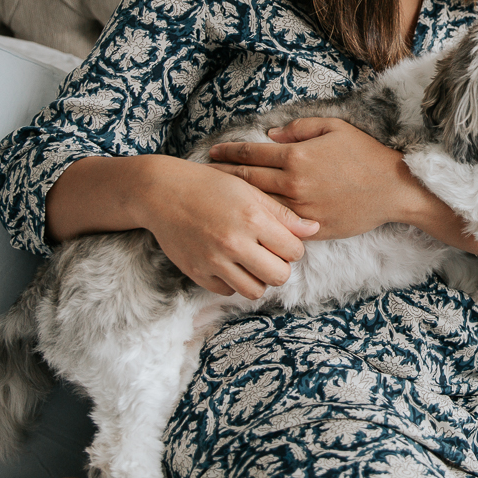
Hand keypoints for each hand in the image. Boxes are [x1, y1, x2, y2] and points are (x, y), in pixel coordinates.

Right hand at [138, 158, 318, 299]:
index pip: (294, 251)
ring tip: (252, 262)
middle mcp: (234, 242)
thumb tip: (314, 229)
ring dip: (258, 279)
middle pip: (279, 276)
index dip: (293, 248)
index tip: (284, 241)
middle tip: (270, 254)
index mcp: (253, 219)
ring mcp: (213, 260)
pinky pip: (227, 291)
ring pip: (255, 290)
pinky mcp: (196, 272)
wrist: (163, 192)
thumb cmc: (212, 187)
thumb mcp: (251, 192)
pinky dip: (233, 281)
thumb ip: (283, 214)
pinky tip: (230, 263)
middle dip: (280, 267)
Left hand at [206, 117, 425, 239]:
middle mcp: (294, 184)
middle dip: (222, 176)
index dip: (228, 152)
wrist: (393, 189)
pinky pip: (280, 226)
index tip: (212, 153)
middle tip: (202, 175)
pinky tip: (248, 221)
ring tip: (218, 200)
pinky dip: (262, 222)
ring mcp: (301, 210)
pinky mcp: (312, 228)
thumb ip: (299, 129)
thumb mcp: (335, 128)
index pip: (251, 153)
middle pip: (246, 180)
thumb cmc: (365, 154)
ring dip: (236, 202)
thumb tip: (269, 137)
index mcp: (297, 156)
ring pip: (258, 206)